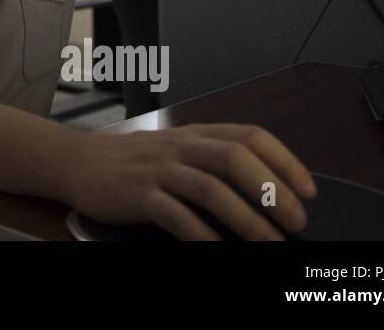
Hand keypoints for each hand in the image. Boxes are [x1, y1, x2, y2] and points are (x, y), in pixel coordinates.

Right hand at [61, 124, 317, 239]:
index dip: (285, 161)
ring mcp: (158, 169)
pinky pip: (176, 215)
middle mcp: (179, 146)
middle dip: (273, 191)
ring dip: (247, 218)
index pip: (250, 136)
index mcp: (195, 133)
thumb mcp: (175, 150)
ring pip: (210, 187)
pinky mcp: (138, 194)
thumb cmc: (130, 161)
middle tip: (295, 220)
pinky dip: (203, 236)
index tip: (308, 190)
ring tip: (269, 242)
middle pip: (235, 157)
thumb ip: (212, 160)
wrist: (75, 161)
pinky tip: (219, 251)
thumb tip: (267, 187)